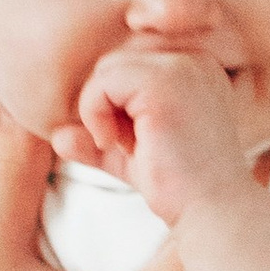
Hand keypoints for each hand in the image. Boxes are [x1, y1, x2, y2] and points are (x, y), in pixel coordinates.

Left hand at [61, 44, 259, 227]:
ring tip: (123, 146)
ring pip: (107, 68)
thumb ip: (98, 141)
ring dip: (98, 110)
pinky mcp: (164, 83)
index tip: (134, 141)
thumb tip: (57, 136)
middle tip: (125, 145)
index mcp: (195, 68)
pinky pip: (103, 81)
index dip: (116, 101)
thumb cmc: (180, 187)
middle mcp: (194, 59)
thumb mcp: (133, 157)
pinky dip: (94, 113)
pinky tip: (115, 144)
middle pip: (116, 61)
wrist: (212, 210)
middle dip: (106, 104)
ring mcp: (182, 67)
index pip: (132, 63)